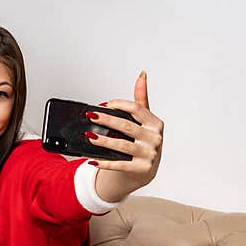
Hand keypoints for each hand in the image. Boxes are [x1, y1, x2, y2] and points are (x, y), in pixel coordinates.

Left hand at [86, 71, 163, 194]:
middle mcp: (155, 139)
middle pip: (126, 126)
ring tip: (89, 136)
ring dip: (104, 141)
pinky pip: (120, 165)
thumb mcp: (145, 121)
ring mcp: (149, 155)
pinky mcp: (141, 169)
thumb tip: (142, 75)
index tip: (104, 105)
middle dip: (107, 120)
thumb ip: (141, 99)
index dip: (120, 105)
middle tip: (90, 116)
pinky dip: (105, 163)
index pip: (137, 109)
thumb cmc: (144, 141)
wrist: (146, 170)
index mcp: (155, 124)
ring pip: (122, 145)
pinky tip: (93, 160)